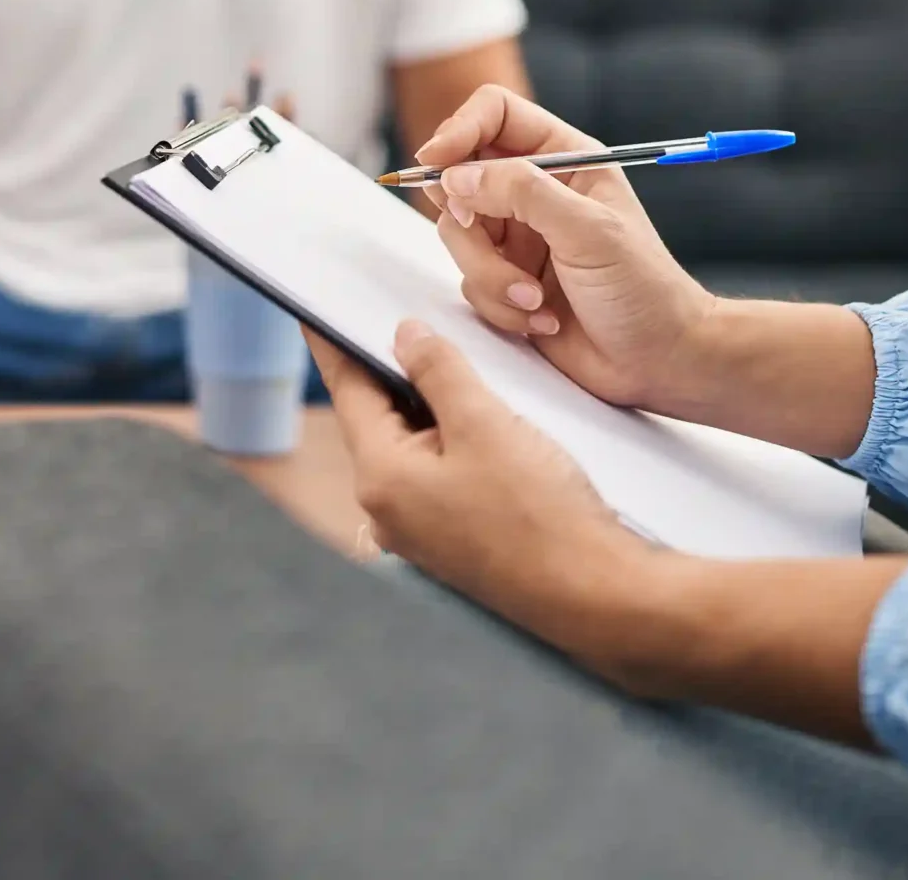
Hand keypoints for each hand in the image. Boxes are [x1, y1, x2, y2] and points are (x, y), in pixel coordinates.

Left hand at [312, 326, 649, 640]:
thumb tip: (405, 336)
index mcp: (381, 479)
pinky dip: (449, 438)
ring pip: (411, 445)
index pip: (349, 391)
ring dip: (429, 404)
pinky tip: (478, 417)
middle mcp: (388, 509)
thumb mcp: (486, 424)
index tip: (312, 311)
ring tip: (453, 361)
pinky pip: (436, 472)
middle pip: (378, 418)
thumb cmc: (541, 515)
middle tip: (402, 320)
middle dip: (392, 369)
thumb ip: (439, 371)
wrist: (595, 595)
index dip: (334, 343)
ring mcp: (418, 530)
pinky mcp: (451, 539)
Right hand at [420, 86, 716, 411]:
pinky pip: (469, 282)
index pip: (495, 115)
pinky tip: (542, 320)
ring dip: (490, 274)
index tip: (435, 162)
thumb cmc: (644, 289)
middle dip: (467, 217)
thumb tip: (456, 176)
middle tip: (481, 233)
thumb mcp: (589, 229)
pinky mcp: (506, 280)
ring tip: (534, 299)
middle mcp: (536, 193)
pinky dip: (499, 305)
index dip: (459, 131)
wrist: (658, 361)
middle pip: (461, 176)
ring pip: (458, 234)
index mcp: (565, 159)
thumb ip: (522, 193)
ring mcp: (517, 238)